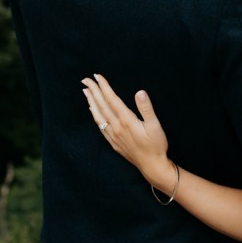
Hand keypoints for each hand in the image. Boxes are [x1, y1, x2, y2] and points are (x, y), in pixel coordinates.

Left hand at [82, 75, 173, 189]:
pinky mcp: (113, 142)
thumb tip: (140, 92)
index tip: (97, 76)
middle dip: (93, 91)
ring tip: (85, 92)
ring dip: (91, 102)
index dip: (104, 87)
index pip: (111, 100)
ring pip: (98, 116)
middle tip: (85, 80)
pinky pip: (100, 126)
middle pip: (101, 106)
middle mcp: (116, 128)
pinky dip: (95, 116)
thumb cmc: (156, 145)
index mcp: (126, 121)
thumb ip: (146, 108)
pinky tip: (93, 111)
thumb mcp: (155, 126)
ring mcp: (113, 136)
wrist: (152, 166)